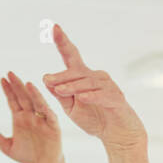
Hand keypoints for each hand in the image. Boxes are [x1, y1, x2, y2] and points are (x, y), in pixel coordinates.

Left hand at [0, 71, 62, 162]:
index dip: (8, 90)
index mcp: (19, 118)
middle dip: (17, 85)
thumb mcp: (8, 147)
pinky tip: (41, 99)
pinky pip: (48, 113)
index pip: (12, 100)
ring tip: (25, 83)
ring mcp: (42, 118)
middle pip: (23, 97)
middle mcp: (30, 115)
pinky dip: (44, 105)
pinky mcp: (52, 125)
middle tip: (10, 73)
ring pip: (36, 102)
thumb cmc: (26, 155)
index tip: (2, 79)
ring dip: (31, 93)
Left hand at [41, 24, 146, 151]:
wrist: (116, 134)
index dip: (63, 42)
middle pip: (77, 72)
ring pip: (88, 83)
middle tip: (47, 80)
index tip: (54, 28)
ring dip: (73, 86)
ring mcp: (108, 86)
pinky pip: (102, 95)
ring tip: (59, 91)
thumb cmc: (94, 118)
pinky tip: (82, 98)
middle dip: (62, 76)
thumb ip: (60, 95)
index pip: (71, 57)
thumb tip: (46, 79)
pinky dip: (92, 96)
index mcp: (83, 77)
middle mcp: (97, 77)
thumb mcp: (71, 108)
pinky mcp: (116, 98)